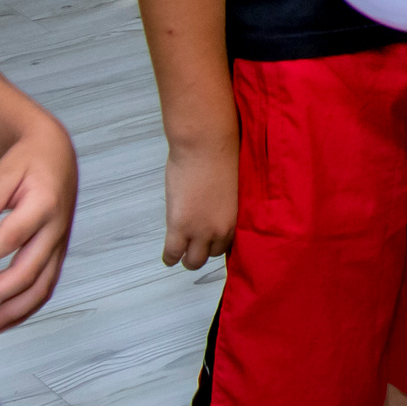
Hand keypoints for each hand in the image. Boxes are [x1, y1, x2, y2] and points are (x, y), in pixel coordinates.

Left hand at [0, 117, 77, 335]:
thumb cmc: (29, 160)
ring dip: (8, 314)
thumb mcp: (9, 165)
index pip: (10, 239)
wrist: (57, 154)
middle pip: (27, 274)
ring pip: (39, 290)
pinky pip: (44, 289)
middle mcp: (56, 231)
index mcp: (44, 205)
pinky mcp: (56, 255)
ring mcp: (59, 246)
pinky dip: (23, 311)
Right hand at [162, 133, 237, 269]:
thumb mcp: (232, 185)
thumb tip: (217, 206)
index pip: (231, 243)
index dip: (218, 242)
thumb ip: (227, 202)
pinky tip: (169, 256)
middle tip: (194, 245)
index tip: (212, 240)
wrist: (206, 144)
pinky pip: (173, 253)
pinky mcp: (180, 226)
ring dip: (187, 258)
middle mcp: (222, 228)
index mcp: (238, 216)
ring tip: (180, 252)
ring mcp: (200, 230)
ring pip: (194, 261)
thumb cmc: (221, 154)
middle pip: (214, 254)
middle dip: (204, 251)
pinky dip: (170, 257)